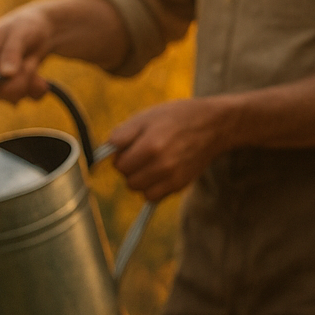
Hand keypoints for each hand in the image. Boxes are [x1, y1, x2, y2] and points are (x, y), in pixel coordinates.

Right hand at [0, 4, 54, 102]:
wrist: (44, 28)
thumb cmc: (29, 25)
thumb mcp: (21, 33)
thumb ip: (11, 52)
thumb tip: (6, 74)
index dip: (1, 83)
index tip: (17, 73)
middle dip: (20, 82)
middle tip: (32, 65)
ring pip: (12, 97)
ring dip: (30, 85)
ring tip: (36, 65)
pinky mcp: (12, 87)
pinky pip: (25, 98)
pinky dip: (37, 91)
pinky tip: (42, 80)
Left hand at [108, 98, 231, 200]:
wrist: (213, 125)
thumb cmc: (175, 118)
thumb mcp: (146, 117)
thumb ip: (121, 136)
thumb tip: (101, 154)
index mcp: (150, 146)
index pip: (119, 165)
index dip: (121, 156)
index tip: (131, 147)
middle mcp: (162, 165)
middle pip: (128, 179)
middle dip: (130, 168)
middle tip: (142, 153)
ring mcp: (172, 177)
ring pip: (138, 190)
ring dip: (140, 179)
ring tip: (151, 162)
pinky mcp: (179, 185)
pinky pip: (153, 197)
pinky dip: (151, 188)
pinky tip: (159, 172)